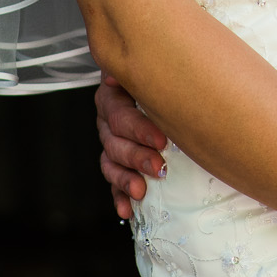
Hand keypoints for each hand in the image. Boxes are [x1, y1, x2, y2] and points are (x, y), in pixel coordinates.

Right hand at [96, 74, 166, 219]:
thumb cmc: (166, 74)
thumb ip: (143, 68)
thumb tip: (115, 75)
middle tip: (159, 167)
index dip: (139, 130)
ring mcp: (111, 142)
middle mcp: (108, 119)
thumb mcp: (155, 67)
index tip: (162, 141)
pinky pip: (113, 182)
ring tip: (142, 191)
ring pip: (111, 163)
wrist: (169, 82)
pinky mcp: (118, 162)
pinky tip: (127, 209)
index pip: (119, 115)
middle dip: (137, 157)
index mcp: (114, 95)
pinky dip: (119, 196)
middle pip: (114, 142)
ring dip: (126, 179)